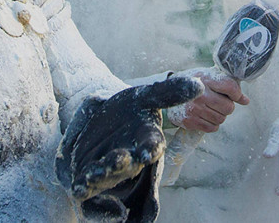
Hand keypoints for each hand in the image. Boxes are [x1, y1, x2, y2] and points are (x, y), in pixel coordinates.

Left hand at [57, 76, 201, 202]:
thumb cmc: (127, 113)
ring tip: (92, 173)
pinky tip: (79, 190)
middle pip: (129, 165)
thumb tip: (199, 85)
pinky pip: (88, 193)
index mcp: (145, 139)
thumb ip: (169, 93)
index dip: (150, 149)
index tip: (148, 152)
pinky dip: (84, 192)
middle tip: (117, 159)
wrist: (100, 125)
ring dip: (102, 177)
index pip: (152, 145)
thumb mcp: (144, 98)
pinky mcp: (89, 179)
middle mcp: (130, 158)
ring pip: (108, 178)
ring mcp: (109, 171)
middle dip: (123, 164)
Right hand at [165, 68, 249, 131]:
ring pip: (221, 119)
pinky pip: (212, 128)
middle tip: (219, 102)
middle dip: (227, 107)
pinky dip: (212, 124)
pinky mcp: (189, 120)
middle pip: (228, 107)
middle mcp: (200, 94)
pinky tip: (205, 116)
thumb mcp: (210, 77)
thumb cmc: (195, 83)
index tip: (234, 95)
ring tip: (210, 108)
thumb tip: (246, 101)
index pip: (231, 87)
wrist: (169, 92)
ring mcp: (194, 108)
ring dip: (219, 115)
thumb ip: (229, 86)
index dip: (237, 93)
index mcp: (206, 78)